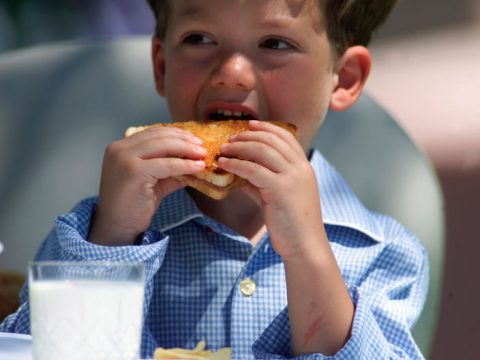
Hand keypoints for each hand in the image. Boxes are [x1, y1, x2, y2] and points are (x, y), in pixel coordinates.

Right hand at [89, 126, 205, 245]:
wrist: (117, 226)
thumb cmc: (133, 205)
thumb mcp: (153, 180)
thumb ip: (170, 168)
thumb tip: (195, 160)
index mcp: (121, 148)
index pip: (153, 133)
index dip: (176, 134)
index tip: (194, 140)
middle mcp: (120, 149)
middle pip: (159, 136)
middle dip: (184, 140)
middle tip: (202, 147)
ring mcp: (125, 159)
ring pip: (164, 146)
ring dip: (187, 149)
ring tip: (202, 155)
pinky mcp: (134, 172)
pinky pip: (167, 165)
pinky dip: (185, 165)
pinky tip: (198, 167)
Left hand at [218, 120, 324, 258]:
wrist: (305, 245)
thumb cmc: (292, 223)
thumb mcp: (278, 197)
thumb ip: (261, 183)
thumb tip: (240, 174)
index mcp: (304, 167)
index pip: (286, 136)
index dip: (266, 127)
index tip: (249, 125)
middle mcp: (300, 167)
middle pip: (271, 139)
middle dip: (248, 135)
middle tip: (230, 138)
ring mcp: (292, 177)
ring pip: (262, 150)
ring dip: (239, 146)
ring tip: (223, 149)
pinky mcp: (280, 189)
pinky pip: (253, 169)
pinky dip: (235, 164)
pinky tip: (224, 165)